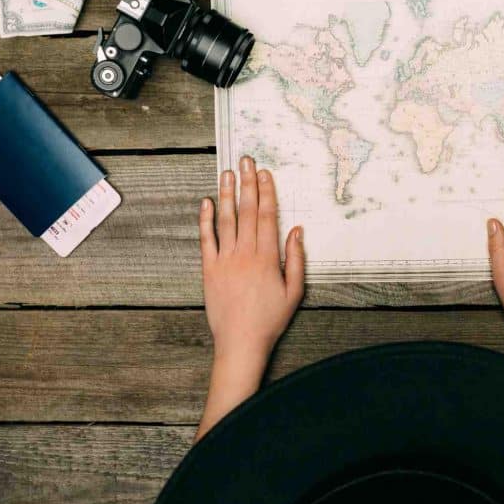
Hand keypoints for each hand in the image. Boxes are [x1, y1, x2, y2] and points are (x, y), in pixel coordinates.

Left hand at [194, 156, 303, 439]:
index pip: (266, 216)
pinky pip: (206, 239)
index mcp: (267, 257)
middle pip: (246, 211)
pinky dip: (205, 220)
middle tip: (246, 160)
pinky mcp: (209, 270)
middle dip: (247, 183)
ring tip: (227, 172)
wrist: (241, 342)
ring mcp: (224, 260)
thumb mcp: (294, 291)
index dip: (266, 192)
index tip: (265, 173)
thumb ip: (295, 258)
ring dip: (226, 194)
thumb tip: (297, 231)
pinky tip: (206, 202)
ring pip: (225, 220)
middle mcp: (245, 253)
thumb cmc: (270, 319)